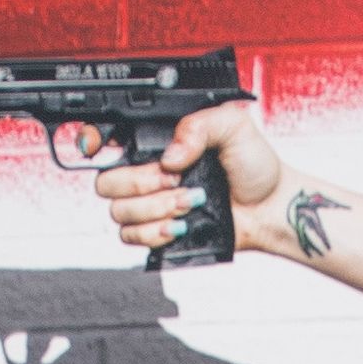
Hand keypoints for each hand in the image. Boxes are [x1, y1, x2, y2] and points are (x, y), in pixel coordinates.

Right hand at [85, 97, 289, 252]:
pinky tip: (180, 224)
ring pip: (119, 212)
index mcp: (157, 144)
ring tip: (190, 203)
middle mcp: (148, 174)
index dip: (92, 142)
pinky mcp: (159, 232)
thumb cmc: (255, 164)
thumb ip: (197, 125)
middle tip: (177, 180)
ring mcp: (151, 205)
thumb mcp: (232, 125)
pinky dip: (154, 232)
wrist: (270, 206)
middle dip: (141, 183)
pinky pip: (132, 238)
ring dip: (155, 209)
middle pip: (107, 183)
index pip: (106, 140)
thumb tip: (169, 155)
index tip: (98, 146)